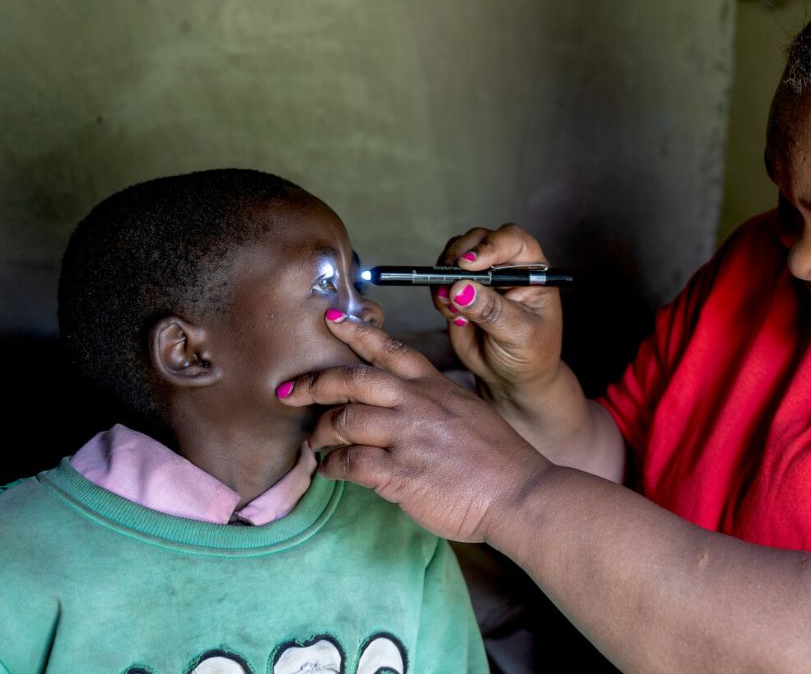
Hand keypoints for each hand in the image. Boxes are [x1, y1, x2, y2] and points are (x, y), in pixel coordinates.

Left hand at [279, 312, 553, 542]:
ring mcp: (409, 437)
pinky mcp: (401, 472)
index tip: (330, 318)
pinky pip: (351, 463)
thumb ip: (434, 407)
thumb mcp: (469, 414)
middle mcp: (419, 405)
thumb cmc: (500, 460)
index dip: (356, 332)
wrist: (521, 492)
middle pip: (354, 380)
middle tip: (290, 391)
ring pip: (344, 421)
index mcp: (436, 387)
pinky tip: (329, 471)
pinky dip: (333, 467)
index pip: (391, 350)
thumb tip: (404, 415)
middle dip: (315, 383)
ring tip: (315, 442)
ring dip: (321, 432)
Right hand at [433, 224, 563, 398]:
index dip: (490, 245)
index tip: (470, 265)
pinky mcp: (460, 292)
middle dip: (459, 257)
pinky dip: (438, 294)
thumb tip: (460, 289)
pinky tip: (452, 316)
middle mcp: (506, 266)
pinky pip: (440, 280)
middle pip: (477, 239)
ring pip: (454, 255)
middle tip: (450, 280)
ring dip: (445, 275)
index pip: (512, 239)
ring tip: (453, 308)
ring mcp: (481, 277)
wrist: (513, 377)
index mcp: (531, 268)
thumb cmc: (530, 353)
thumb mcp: (520, 334)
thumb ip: (492, 311)